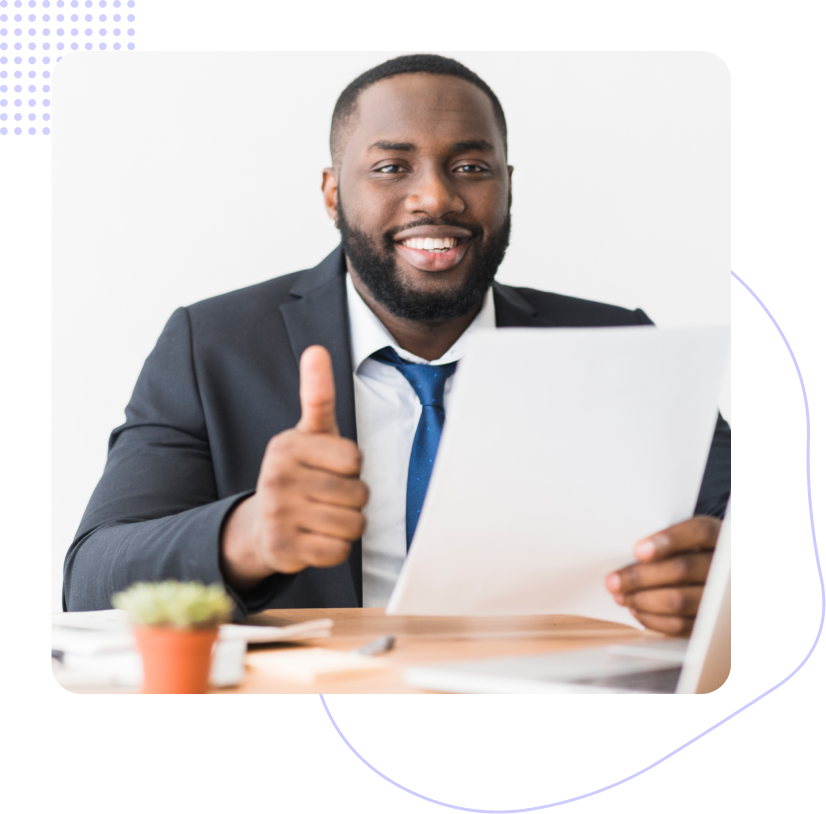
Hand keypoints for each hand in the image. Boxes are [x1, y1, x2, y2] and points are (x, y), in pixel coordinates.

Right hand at [220, 346, 368, 590]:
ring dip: (348, 525)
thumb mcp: (308, 433)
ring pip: (352, 525)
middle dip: (353, 499)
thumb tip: (316, 349)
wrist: (261, 525)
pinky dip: (335, 549)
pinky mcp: (282, 549)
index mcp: (287, 445)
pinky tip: (316, 538)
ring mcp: (278, 514)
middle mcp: (277, 477)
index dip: (352, 468)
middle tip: (327, 497)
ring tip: (324, 516)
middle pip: (358, 494)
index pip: (355, 460)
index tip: (332, 468)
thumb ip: (317, 394)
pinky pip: (338, 551)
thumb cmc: (298, 473)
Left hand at [605, 516, 721, 635]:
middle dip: (640, 576)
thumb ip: (664, 541)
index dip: (669, 540)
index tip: (637, 550)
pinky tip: (636, 610)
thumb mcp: (687, 539)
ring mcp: (720, 597)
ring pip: (680, 600)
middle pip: (683, 569)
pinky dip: (653, 619)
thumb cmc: (690, 552)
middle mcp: (724, 566)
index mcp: (719, 536)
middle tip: (612, 581)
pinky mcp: (711, 622)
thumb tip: (624, 552)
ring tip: (620, 596)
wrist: (715, 576)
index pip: (699, 532)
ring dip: (642, 600)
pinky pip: (681, 625)